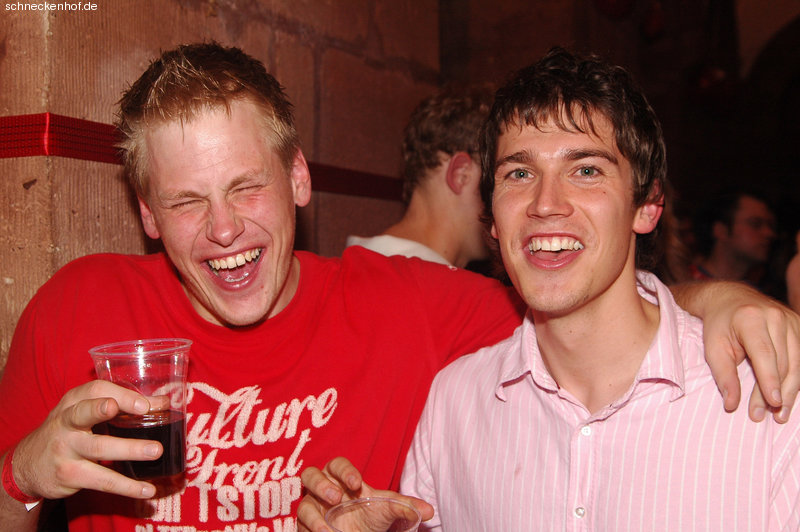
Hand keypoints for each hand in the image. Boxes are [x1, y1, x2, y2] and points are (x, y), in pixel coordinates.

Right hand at [11, 380, 163, 500]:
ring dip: (130, 449)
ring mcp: (66, 450)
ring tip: (156, 451)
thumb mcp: (85, 412)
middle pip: (86, 413)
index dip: (122, 394)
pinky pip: (102, 480)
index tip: (147, 403)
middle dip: (109, 410)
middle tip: (143, 411)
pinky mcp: (69, 475)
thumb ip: (120, 405)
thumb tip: (162, 402)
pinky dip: (127, 487)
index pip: (96, 390)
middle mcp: (65, 423)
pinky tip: (147, 490)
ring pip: (99, 448)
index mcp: (73, 402)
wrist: (27, 465)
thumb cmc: (67, 431)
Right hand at [298, 457, 433, 531]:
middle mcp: (321, 489)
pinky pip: (300, 526)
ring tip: (327, 530)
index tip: (357, 483)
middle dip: (321, 485)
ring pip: (302, 504)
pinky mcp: (304, 527)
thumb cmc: (370, 515)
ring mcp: (311, 508)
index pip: (337, 464)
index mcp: (340, 477)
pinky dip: (310, 531)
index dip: (344, 471)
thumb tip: (430, 511)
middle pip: (310, 475)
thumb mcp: (388, 510)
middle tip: (335, 498)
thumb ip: (405, 507)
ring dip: (313, 516)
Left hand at [699, 283, 799, 421]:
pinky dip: (795, 378)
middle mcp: (775, 316)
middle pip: (782, 362)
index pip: (764, 354)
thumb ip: (723, 375)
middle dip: (776, 392)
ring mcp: (791, 319)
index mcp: (751, 318)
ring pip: (797, 362)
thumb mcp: (713, 347)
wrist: (729, 298)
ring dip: (790, 390)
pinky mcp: (799, 325)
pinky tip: (789, 396)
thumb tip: (732, 405)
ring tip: (780, 413)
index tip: (773, 403)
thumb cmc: (719, 325)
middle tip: (768, 416)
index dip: (770, 380)